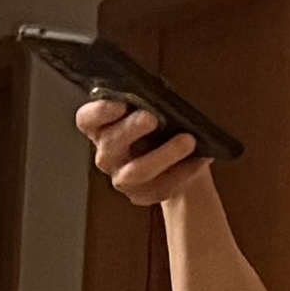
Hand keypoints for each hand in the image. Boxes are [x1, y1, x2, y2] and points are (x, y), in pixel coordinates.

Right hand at [77, 98, 213, 211]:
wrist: (182, 155)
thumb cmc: (165, 123)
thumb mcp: (158, 103)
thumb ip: (154, 97)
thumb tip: (163, 95)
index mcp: (103, 126)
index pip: (87, 119)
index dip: (99, 112)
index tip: (119, 104)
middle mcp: (107, 154)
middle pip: (110, 145)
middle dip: (130, 130)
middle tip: (152, 118)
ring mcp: (122, 177)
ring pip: (135, 172)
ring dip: (162, 155)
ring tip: (187, 141)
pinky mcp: (142, 195)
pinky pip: (161, 187)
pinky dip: (184, 172)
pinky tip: (201, 158)